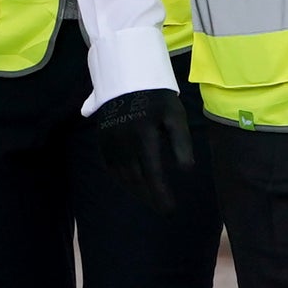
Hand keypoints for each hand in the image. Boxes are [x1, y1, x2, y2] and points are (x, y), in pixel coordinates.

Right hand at [88, 87, 196, 216]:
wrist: (127, 78)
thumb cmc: (157, 99)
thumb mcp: (175, 116)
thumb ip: (181, 143)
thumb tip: (185, 170)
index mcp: (144, 135)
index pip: (152, 173)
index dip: (160, 194)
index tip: (169, 209)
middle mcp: (123, 141)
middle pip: (136, 179)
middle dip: (149, 196)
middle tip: (162, 207)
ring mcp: (110, 141)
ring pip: (122, 175)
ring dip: (136, 190)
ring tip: (150, 198)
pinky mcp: (102, 140)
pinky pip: (111, 166)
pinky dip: (122, 179)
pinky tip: (133, 184)